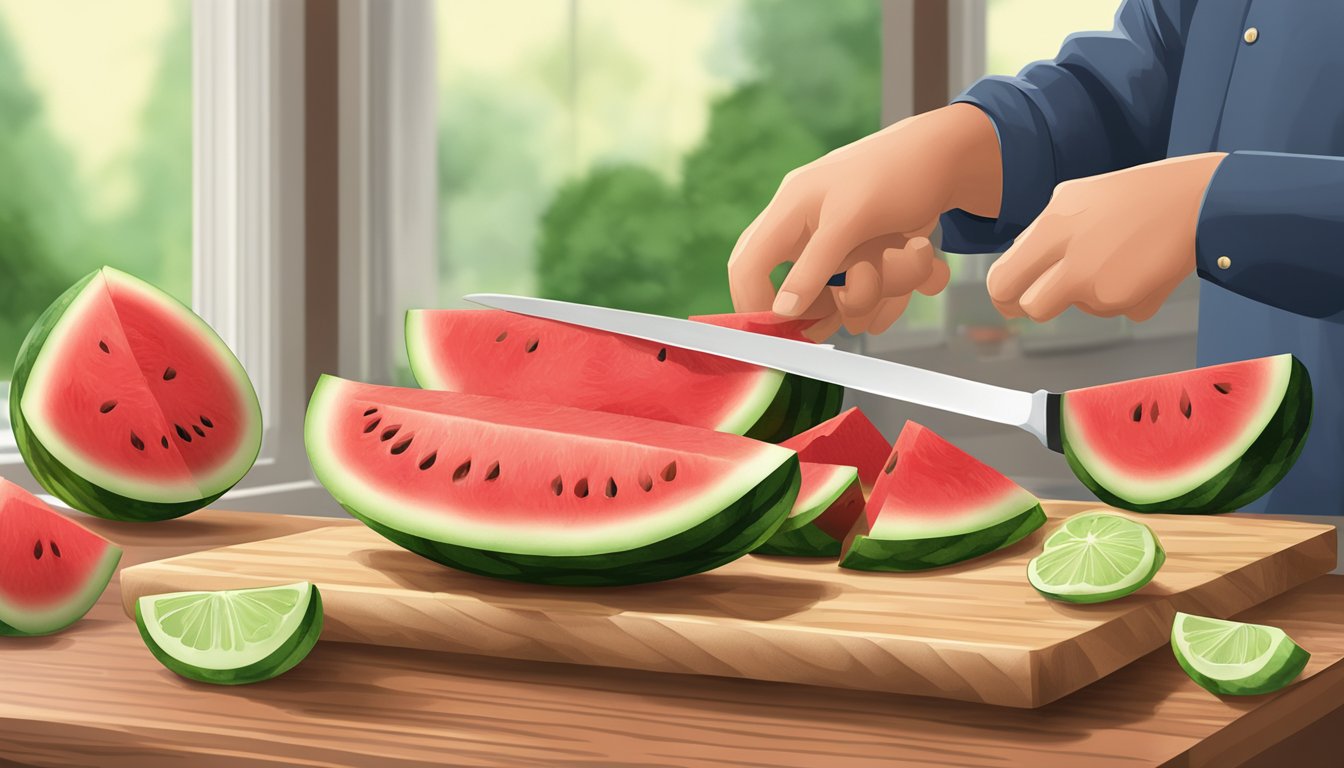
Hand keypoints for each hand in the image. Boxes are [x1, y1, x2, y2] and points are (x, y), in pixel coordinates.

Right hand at [727, 104, 1002, 339]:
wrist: (952, 155)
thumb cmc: (898, 170)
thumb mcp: (851, 217)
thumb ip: (814, 265)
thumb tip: (781, 312)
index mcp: (789, 212)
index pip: (747, 267)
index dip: (755, 304)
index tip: (783, 334)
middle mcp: (809, 232)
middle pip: (800, 294)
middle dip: (836, 302)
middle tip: (859, 290)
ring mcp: (839, 249)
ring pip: (845, 299)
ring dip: (884, 289)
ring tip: (911, 250)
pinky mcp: (868, 259)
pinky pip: (876, 297)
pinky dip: (901, 290)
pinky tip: (920, 255)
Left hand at [986, 153, 1226, 321]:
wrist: (1197, 199)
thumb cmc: (1132, 195)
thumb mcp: (1072, 197)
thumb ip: (1038, 235)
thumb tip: (1014, 268)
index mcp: (1052, 230)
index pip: (1001, 283)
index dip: (1002, 296)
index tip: (1009, 298)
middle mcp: (1073, 264)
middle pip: (1033, 308)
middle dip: (1039, 304)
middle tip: (1055, 290)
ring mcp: (1102, 289)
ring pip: (1081, 308)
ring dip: (1092, 292)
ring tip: (1119, 255)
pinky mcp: (1132, 305)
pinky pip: (1117, 312)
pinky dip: (1127, 296)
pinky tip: (1143, 266)